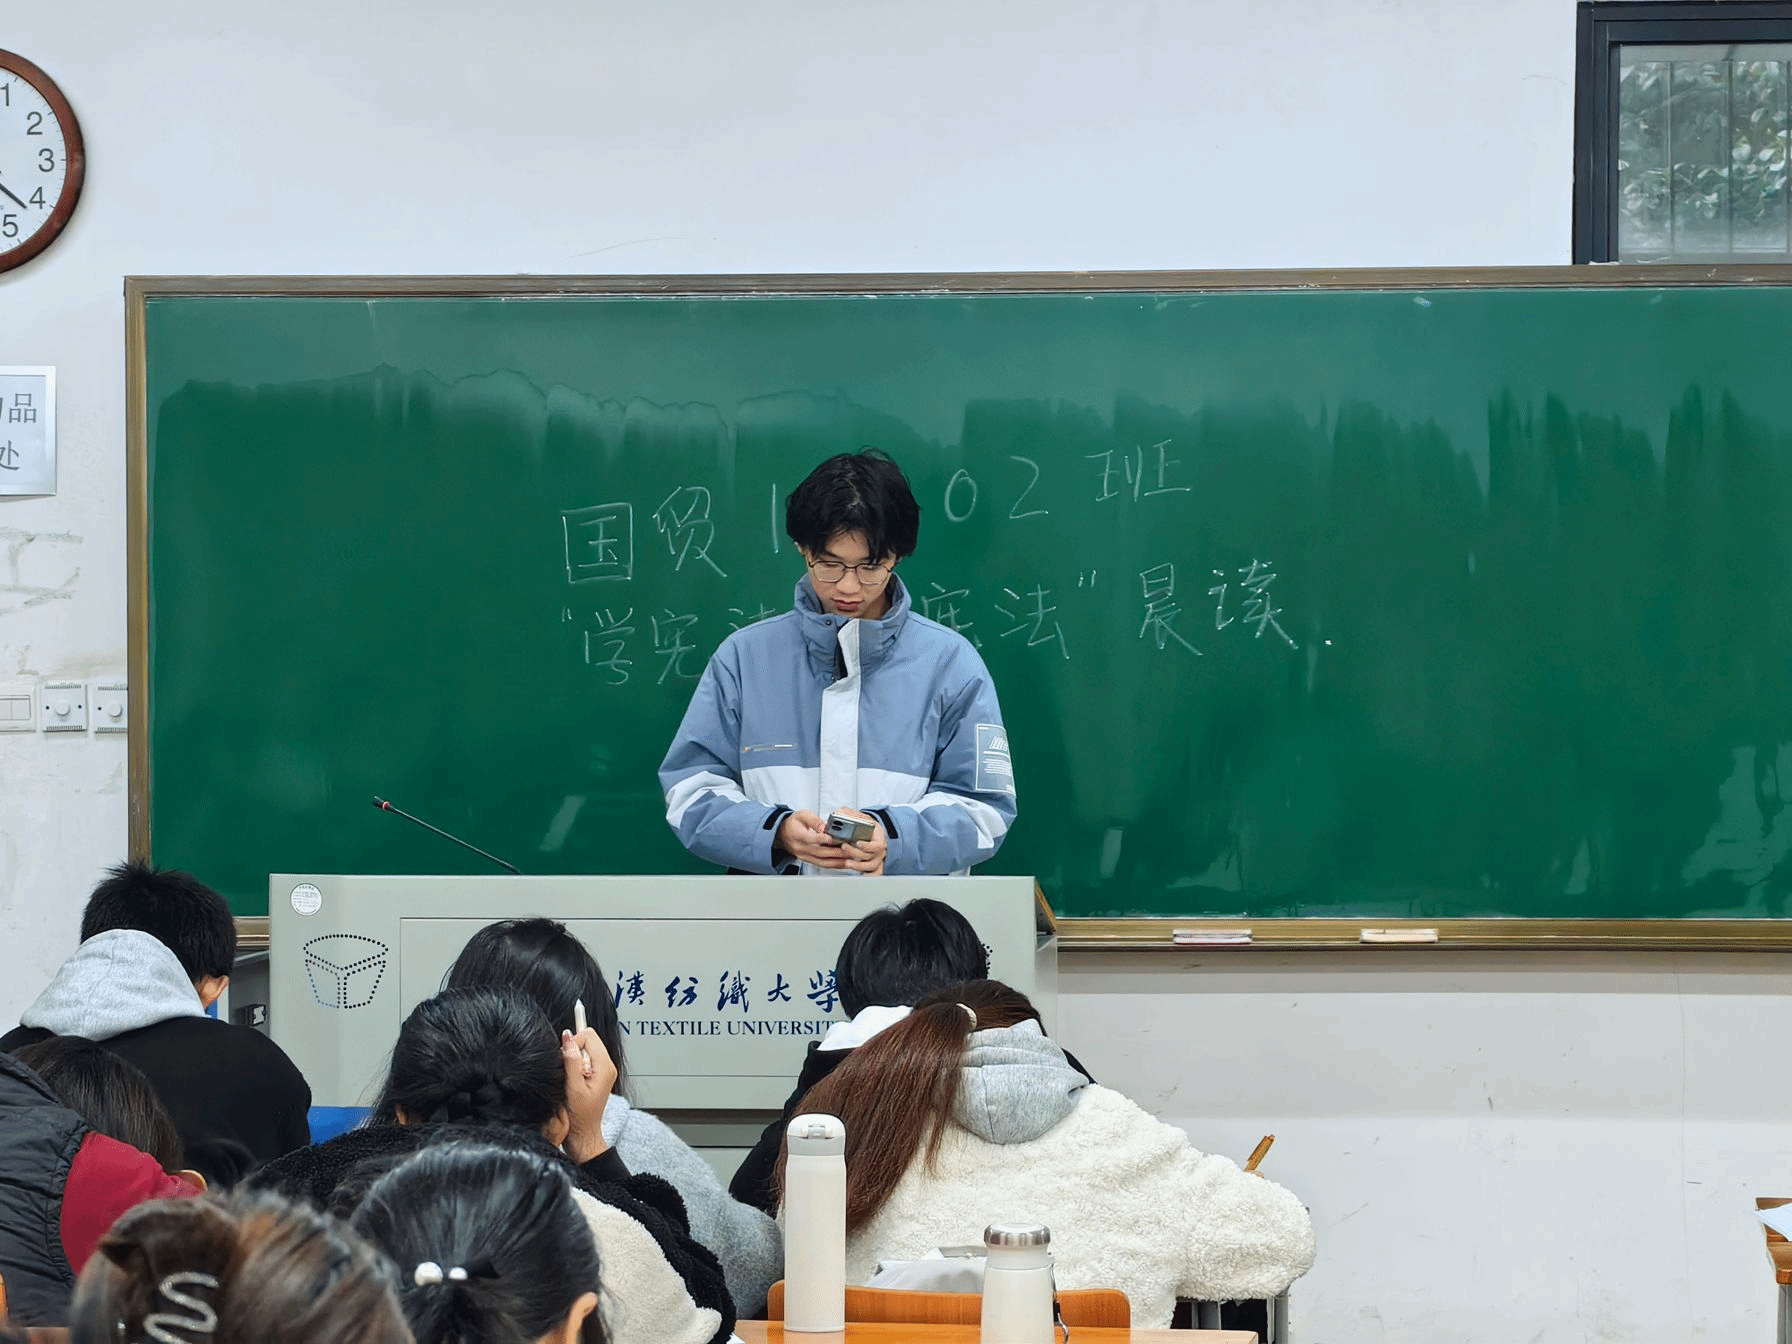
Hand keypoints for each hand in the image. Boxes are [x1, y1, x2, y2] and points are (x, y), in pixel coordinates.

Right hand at [559, 1027, 616, 1162]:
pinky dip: (574, 1066)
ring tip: (571, 1080)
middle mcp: (606, 1066)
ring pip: (584, 1049)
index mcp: (605, 1067)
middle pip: (587, 1039)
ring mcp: (601, 1070)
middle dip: (573, 1051)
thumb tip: (568, 1037)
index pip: (588, 1036)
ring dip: (572, 1060)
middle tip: (569, 1073)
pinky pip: (582, 1060)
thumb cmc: (579, 1117)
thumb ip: (571, 1061)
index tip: (565, 1061)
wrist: (583, 1134)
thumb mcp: (573, 1088)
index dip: (573, 1044)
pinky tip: (572, 1082)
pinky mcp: (595, 1075)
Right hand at [779, 809, 847, 867]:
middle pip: (819, 852)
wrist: (782, 834)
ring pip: (822, 862)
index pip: (809, 838)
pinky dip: (834, 865)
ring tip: (850, 859)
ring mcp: (804, 856)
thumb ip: (814, 821)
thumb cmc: (794, 823)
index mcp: (797, 835)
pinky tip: (844, 863)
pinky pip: (822, 864)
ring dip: (837, 861)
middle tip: (849, 849)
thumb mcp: (802, 815)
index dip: (820, 838)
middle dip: (836, 852)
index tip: (831, 838)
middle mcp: (800, 848)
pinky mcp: (809, 860)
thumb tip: (825, 827)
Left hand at [836, 808, 887, 875]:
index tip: (857, 843)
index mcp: (878, 836)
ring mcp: (877, 858)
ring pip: (870, 866)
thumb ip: (847, 813)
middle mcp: (879, 849)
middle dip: (856, 853)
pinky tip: (858, 874)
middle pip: (870, 856)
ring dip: (858, 866)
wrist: (868, 830)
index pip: (878, 845)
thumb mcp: (856, 815)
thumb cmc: (862, 824)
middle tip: (844, 848)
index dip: (867, 846)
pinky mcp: (873, 865)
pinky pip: (873, 873)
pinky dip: (867, 875)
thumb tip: (838, 814)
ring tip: (846, 862)